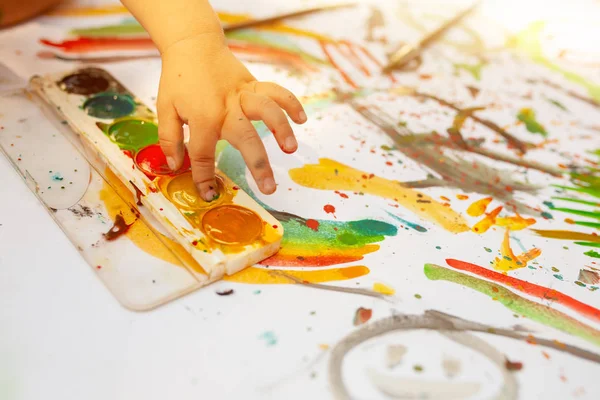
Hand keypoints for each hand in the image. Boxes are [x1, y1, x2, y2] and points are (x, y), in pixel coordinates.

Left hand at [157, 33, 306, 200]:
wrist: (193, 44)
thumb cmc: (178, 80)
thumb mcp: (164, 108)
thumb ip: (170, 138)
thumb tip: (175, 165)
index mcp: (203, 117)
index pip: (203, 154)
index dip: (204, 177)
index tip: (208, 194)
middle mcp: (227, 108)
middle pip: (246, 138)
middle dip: (258, 166)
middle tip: (269, 189)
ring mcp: (243, 95)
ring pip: (268, 110)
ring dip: (281, 129)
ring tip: (290, 149)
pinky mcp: (254, 84)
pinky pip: (277, 92)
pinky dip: (291, 103)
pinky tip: (302, 120)